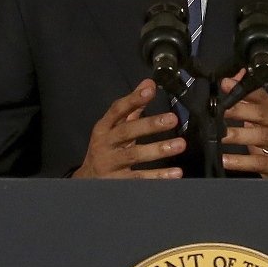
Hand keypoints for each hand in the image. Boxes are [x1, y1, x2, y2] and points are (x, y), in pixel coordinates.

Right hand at [71, 80, 185, 177]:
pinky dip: (157, 176)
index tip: (150, 90)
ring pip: (134, 155)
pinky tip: (175, 173)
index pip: (117, 110)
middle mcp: (105, 144)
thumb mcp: (114, 128)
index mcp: (104, 128)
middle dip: (150, 125)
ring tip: (180, 145)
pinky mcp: (117, 182)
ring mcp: (110, 164)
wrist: (87, 181)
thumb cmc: (106, 149)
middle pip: (127, 132)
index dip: (133, 99)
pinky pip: (139, 179)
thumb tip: (148, 84)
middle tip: (172, 119)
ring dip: (158, 150)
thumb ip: (132, 107)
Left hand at [220, 73, 267, 178]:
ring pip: (261, 137)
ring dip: (239, 135)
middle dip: (240, 110)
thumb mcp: (264, 123)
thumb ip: (248, 103)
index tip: (226, 84)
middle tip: (220, 111)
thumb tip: (232, 79)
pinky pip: (259, 162)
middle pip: (262, 115)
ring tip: (220, 136)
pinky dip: (241, 161)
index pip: (262, 97)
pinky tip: (226, 160)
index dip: (245, 90)